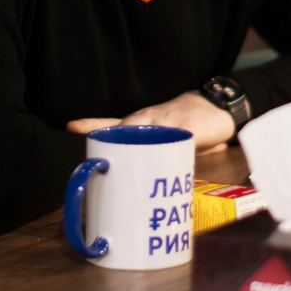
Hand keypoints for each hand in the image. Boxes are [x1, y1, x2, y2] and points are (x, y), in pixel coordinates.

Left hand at [69, 90, 234, 151]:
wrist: (217, 107)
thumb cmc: (186, 124)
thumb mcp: (164, 135)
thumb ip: (149, 154)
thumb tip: (130, 183)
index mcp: (142, 122)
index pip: (111, 122)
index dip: (91, 124)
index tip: (72, 126)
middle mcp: (151, 118)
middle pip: (126, 126)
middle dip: (115, 142)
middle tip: (105, 159)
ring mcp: (170, 120)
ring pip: (148, 132)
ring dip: (139, 146)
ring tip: (132, 163)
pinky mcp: (190, 127)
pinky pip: (178, 140)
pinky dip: (171, 152)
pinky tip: (168, 162)